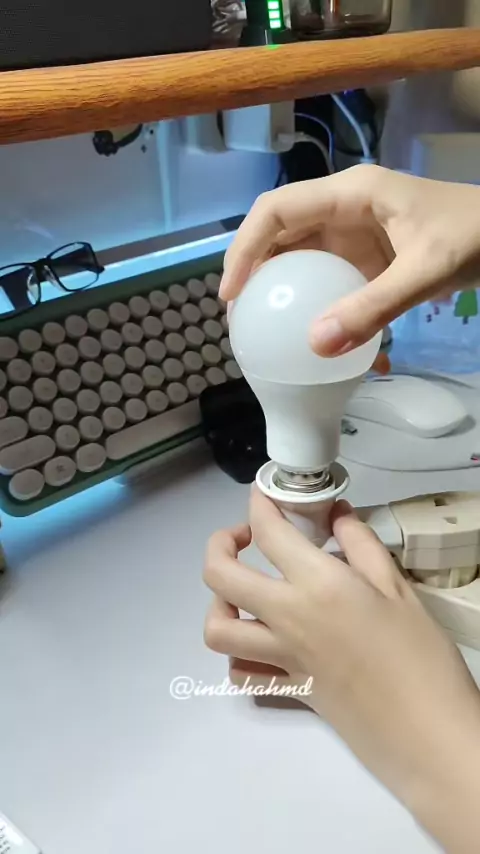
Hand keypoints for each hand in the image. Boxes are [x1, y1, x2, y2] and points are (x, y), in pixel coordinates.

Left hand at [204, 490, 479, 852]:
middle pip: (219, 574)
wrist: (428, 732)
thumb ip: (361, 545)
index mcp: (318, 584)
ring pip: (216, 628)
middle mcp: (286, 617)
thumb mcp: (398, 588)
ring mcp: (280, 658)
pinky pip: (240, 672)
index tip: (265, 492)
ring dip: (219, 604)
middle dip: (220, 544)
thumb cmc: (420, 655)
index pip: (269, 531)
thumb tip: (336, 513)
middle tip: (244, 538)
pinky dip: (239, 654)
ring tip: (245, 594)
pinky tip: (260, 641)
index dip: (260, 501)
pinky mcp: (287, 689)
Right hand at [220, 165, 479, 358]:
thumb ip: (374, 307)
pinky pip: (331, 282)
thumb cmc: (475, 235)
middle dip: (256, 274)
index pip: (277, 211)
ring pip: (302, 260)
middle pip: (280, 235)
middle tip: (242, 320)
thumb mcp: (426, 270)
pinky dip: (323, 310)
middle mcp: (345, 210)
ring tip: (268, 334)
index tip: (231, 294)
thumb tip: (316, 346)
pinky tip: (328, 343)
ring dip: (285, 294)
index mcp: (350, 194)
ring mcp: (356, 234)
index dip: (244, 249)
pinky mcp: (370, 259)